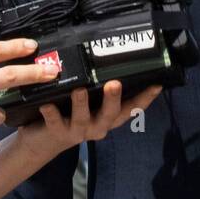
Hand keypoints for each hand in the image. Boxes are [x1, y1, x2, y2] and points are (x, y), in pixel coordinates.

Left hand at [19, 79, 162, 157]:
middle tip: (115, 83)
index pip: (132, 108)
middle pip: (110, 114)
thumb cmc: (70, 113)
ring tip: (79, 90)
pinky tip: (47, 104)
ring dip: (82, 104)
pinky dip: (51, 113)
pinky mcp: (57, 133)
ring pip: (83, 118)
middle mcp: (98, 125)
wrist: (43, 141)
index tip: (157, 84)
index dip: (145, 98)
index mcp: (109, 117)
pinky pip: (55, 122)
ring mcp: (78, 131)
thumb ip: (98, 87)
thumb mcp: (89, 103)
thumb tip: (109, 57)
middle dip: (113, 98)